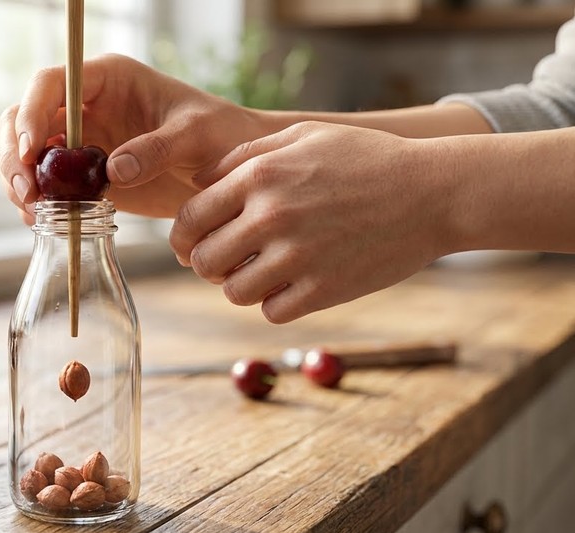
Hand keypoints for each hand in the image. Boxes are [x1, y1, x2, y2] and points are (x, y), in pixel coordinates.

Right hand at [0, 54, 261, 222]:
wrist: (228, 172)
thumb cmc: (219, 135)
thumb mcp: (196, 135)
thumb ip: (157, 148)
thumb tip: (113, 171)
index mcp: (107, 79)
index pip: (52, 83)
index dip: (33, 113)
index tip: (34, 150)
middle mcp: (85, 107)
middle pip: (24, 119)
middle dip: (16, 155)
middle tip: (27, 192)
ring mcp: (80, 143)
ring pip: (27, 155)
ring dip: (20, 182)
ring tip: (35, 214)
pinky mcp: (82, 178)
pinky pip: (46, 186)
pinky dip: (37, 204)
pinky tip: (45, 223)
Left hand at [169, 121, 456, 322]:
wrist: (434, 192)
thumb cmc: (367, 159)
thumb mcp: (304, 136)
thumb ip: (245, 155)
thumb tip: (197, 181)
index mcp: (260, 176)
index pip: (190, 219)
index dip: (183, 237)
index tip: (190, 244)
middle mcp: (271, 216)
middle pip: (204, 260)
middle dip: (207, 264)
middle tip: (225, 262)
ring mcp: (297, 256)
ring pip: (233, 291)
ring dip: (240, 286)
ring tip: (260, 273)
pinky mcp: (323, 291)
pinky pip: (271, 311)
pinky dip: (275, 303)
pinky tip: (291, 286)